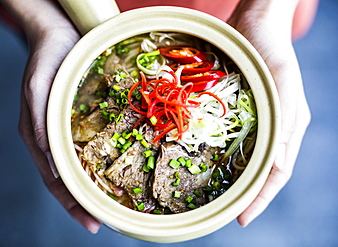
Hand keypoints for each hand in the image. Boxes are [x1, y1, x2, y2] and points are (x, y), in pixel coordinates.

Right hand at [1, 0, 100, 232]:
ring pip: (78, 166)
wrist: (59, 35)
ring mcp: (64, 130)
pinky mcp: (78, 120)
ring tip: (110, 203)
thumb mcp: (38, 88)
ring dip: (92, 187)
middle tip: (104, 220)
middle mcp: (51, 137)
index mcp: (37, 135)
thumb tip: (48, 155)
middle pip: (66, 178)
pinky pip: (88, 147)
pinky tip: (111, 171)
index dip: (71, 202)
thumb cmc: (46, 58)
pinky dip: (99, 164)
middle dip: (84, 202)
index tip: (92, 221)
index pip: (54, 178)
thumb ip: (40, 121)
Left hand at [227, 0, 310, 225]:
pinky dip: (216, 151)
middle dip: (244, 194)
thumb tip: (279, 161)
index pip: (276, 172)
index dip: (261, 198)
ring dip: (229, 176)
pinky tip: (201, 159)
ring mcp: (252, 118)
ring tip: (211, 193)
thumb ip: (285, 119)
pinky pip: (225, 136)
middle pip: (258, 169)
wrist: (253, 21)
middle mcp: (270, 127)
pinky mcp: (234, 108)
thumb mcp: (283, 81)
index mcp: (287, 126)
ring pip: (241, 156)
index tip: (241, 219)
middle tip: (224, 212)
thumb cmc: (271, 48)